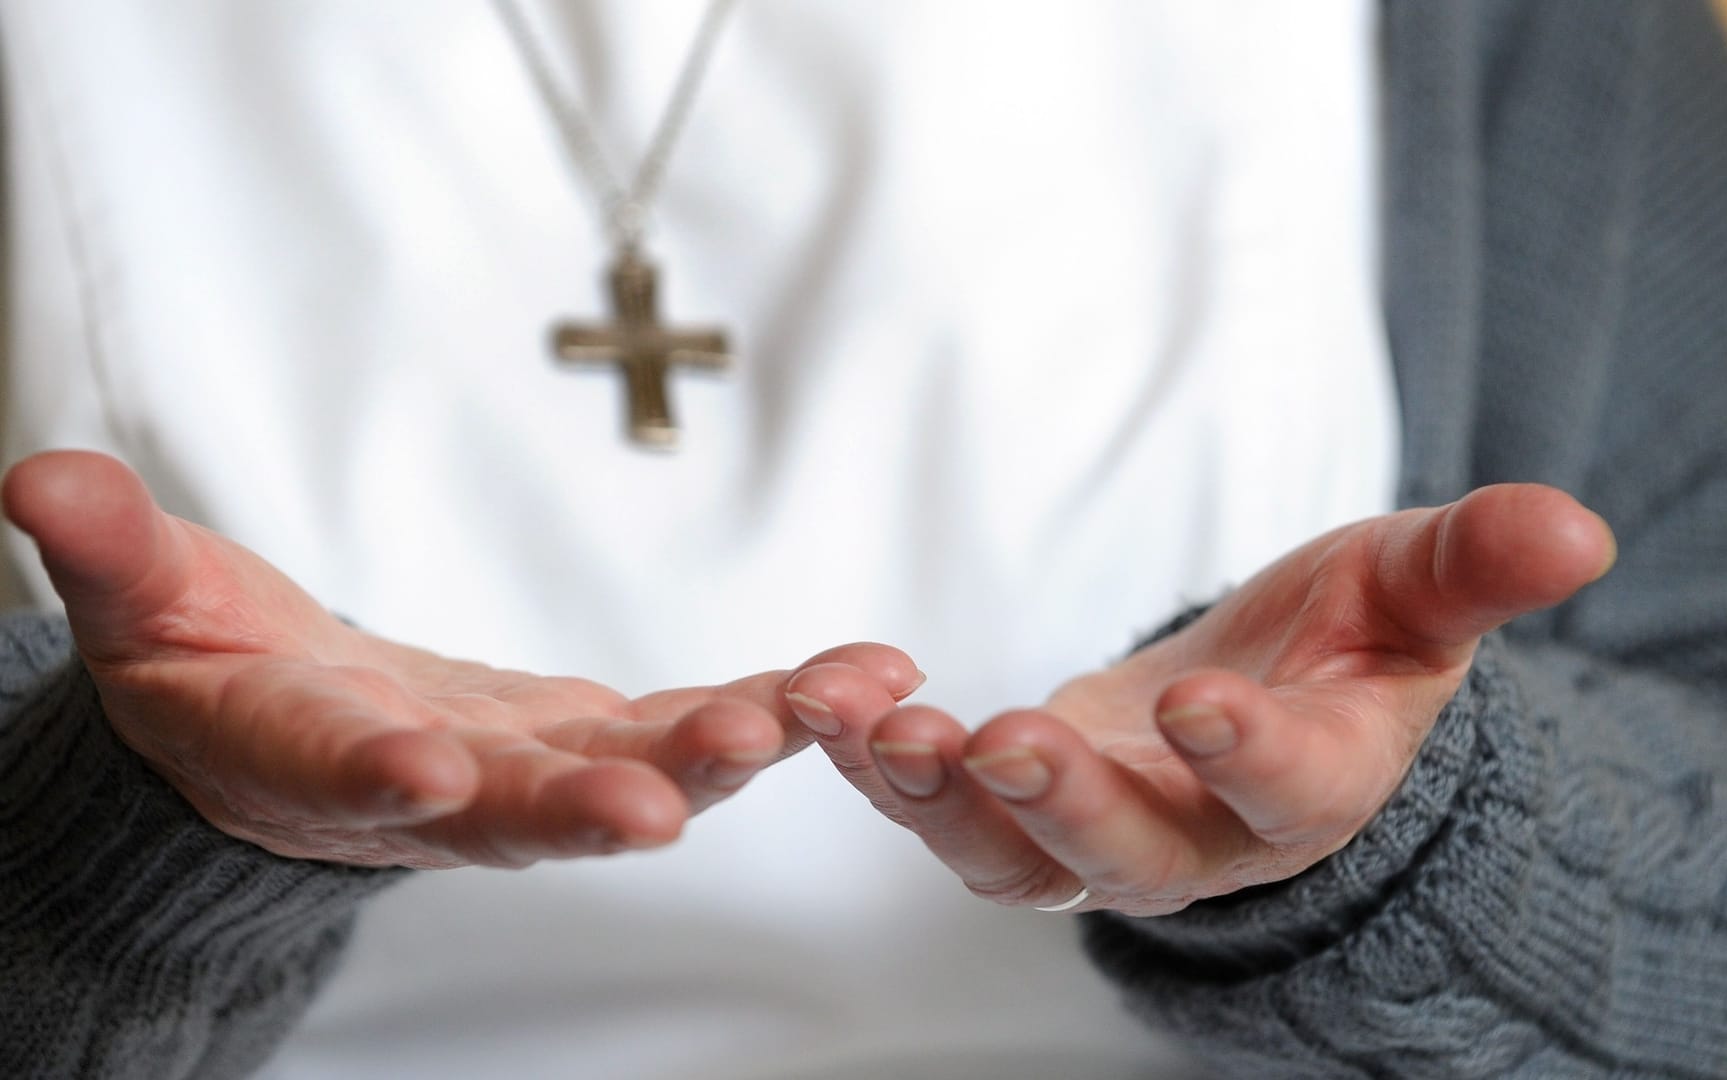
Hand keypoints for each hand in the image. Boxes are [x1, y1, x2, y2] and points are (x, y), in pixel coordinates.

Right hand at [2, 451, 920, 868]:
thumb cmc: (212, 672)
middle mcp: (439, 792)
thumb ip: (109, 551)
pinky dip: (779, 707)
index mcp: (311, 757)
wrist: (290, 734)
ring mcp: (531, 775)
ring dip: (734, 747)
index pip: (333, 770)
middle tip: (672, 793)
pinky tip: (867, 679)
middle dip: (595, 798)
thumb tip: (35, 473)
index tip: (419, 770)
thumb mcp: (144, 606)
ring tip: (829, 708)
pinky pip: (697, 726)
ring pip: (640, 772)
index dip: (371, 771)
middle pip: (518, 805)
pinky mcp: (598, 741)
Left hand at [785, 484, 1612, 914]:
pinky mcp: (1017, 813)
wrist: (1253, 696)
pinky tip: (833, 698)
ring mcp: (1099, 836)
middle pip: (1133, 857)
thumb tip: (1582, 526)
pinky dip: (883, 766)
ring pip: (1012, 858)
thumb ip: (1478, 563)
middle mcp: (1202, 836)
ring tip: (875, 723)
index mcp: (1314, 781)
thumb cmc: (1343, 643)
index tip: (1200, 703)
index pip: (1290, 785)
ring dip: (934, 798)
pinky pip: (942, 813)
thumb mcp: (1413, 587)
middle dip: (1069, 809)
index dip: (1249, 752)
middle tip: (1008, 745)